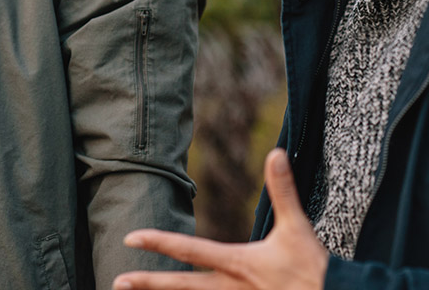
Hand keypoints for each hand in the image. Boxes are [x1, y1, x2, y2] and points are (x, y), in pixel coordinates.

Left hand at [112, 148, 328, 289]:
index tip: (131, 237)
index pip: (190, 250)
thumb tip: (275, 152)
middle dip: (149, 285)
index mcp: (238, 264)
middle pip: (182, 288)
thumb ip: (282, 190)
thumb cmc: (312, 268)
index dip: (159, 242)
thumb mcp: (297, 228)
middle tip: (117, 281)